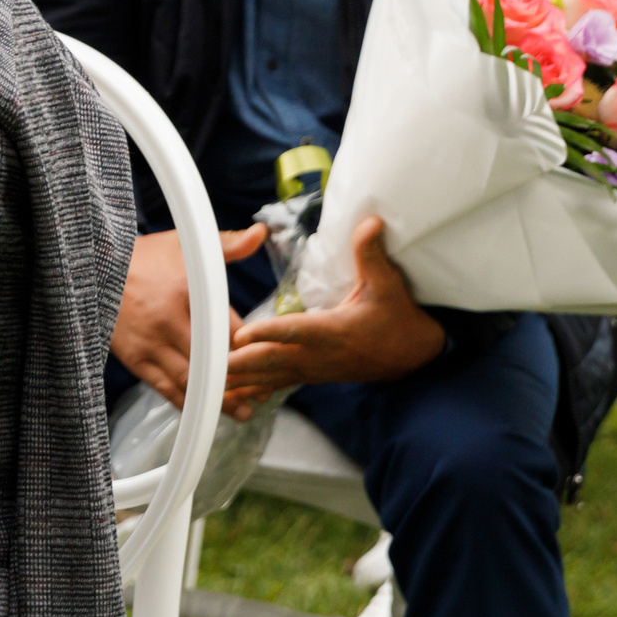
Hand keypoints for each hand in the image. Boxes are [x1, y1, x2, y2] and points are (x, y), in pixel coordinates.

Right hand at [111, 223, 265, 417]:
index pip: (228, 327)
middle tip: (262, 394)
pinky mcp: (135, 358)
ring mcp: (150, 342)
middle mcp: (169, 320)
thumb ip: (226, 243)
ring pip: (191, 381)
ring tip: (242, 411)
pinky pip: (165, 388)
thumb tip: (261, 233)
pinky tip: (204, 411)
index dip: (249, 347)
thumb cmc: (144, 256)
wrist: (92, 267)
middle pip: (213, 360)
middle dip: (239, 380)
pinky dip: (186, 402)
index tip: (267, 358)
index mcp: (187, 291)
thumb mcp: (184, 243)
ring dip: (218, 399)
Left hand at [224, 217, 445, 409]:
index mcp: (332, 331)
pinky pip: (274, 384)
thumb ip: (371, 255)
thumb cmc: (397, 318)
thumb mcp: (388, 285)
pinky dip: (251, 388)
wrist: (410, 356)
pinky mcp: (308, 375)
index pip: (295, 331)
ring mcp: (311, 369)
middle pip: (271, 359)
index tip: (241, 335)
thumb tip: (369, 221)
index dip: (268, 333)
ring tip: (206, 381)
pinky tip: (227, 394)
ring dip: (238, 378)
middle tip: (208, 364)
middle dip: (239, 362)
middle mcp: (317, 355)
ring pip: (268, 375)